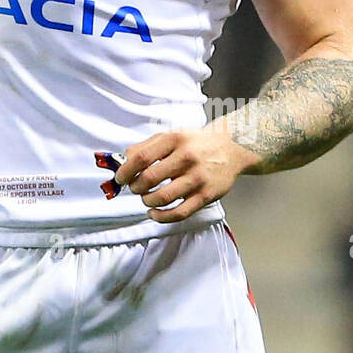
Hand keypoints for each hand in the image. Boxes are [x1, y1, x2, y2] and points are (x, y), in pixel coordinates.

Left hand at [114, 127, 259, 222]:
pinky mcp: (206, 195)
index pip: (141, 157)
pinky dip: (161, 216)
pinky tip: (154, 213)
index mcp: (174, 139)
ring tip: (145, 198)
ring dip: (147, 201)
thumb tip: (124, 160)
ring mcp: (197, 178)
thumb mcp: (172, 135)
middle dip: (135, 187)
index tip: (120, 178)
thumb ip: (147, 146)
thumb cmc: (197, 143)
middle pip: (149, 178)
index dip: (126, 171)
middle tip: (134, 188)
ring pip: (162, 197)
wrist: (232, 149)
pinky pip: (179, 212)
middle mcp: (186, 157)